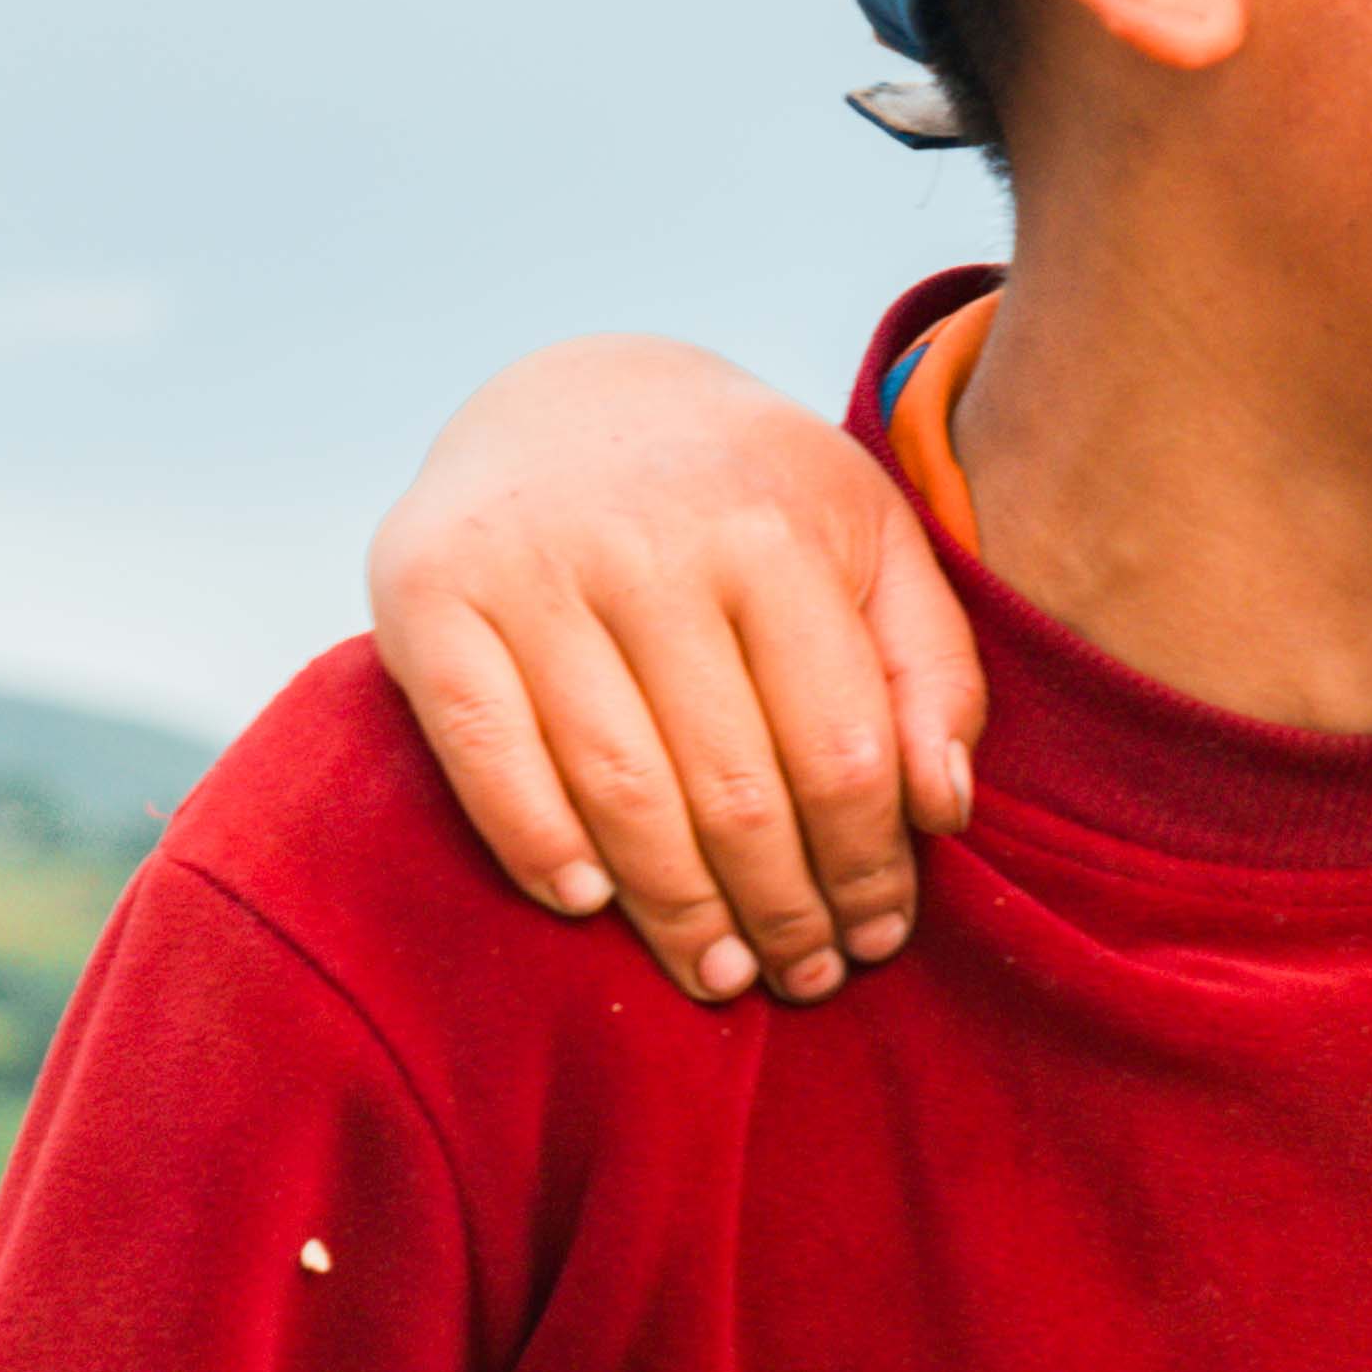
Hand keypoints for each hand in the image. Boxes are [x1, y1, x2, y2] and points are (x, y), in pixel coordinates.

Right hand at [366, 337, 985, 1003]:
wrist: (578, 394)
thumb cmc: (748, 497)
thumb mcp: (871, 541)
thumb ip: (930, 668)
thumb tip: (943, 810)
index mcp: (771, 532)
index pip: (841, 750)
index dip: (870, 866)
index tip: (884, 934)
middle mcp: (647, 545)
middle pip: (733, 788)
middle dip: (782, 909)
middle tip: (805, 977)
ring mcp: (529, 569)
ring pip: (617, 789)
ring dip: (675, 909)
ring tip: (718, 973)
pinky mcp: (427, 591)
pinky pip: (484, 753)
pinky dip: (538, 844)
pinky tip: (592, 904)